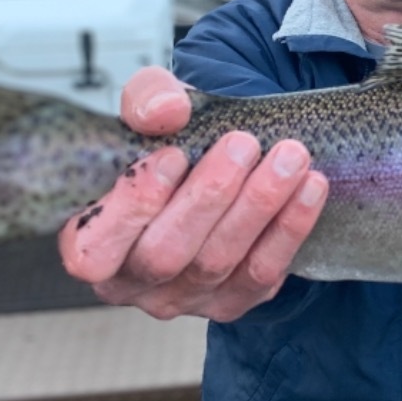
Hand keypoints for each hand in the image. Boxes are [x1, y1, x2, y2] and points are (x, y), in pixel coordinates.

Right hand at [57, 66, 328, 322]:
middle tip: (242, 145)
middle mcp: (132, 281)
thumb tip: (166, 111)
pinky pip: (262, 273)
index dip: (131, 208)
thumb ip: (147, 99)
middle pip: (166, 255)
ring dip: (258, 206)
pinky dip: (289, 228)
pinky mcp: (231, 301)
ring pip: (219, 262)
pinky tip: (310, 187)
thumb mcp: (151, 109)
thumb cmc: (170, 140)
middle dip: (209, 197)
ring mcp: (183, 298)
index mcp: (91, 240)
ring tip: (290, 157)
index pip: (93, 251)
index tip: (172, 156)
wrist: (217, 160)